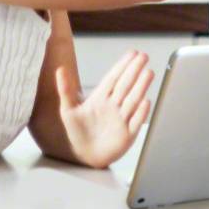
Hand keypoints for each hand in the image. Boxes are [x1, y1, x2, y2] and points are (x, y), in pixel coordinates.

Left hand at [56, 51, 154, 167]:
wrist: (83, 155)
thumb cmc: (77, 131)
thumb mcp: (68, 109)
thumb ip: (65, 89)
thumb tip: (60, 69)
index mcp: (101, 98)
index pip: (114, 78)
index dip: (123, 65)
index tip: (132, 53)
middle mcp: (114, 106)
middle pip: (126, 85)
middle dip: (135, 70)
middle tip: (144, 56)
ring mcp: (121, 120)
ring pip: (133, 100)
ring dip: (141, 87)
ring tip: (148, 72)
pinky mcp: (127, 135)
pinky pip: (135, 122)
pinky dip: (141, 113)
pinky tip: (146, 101)